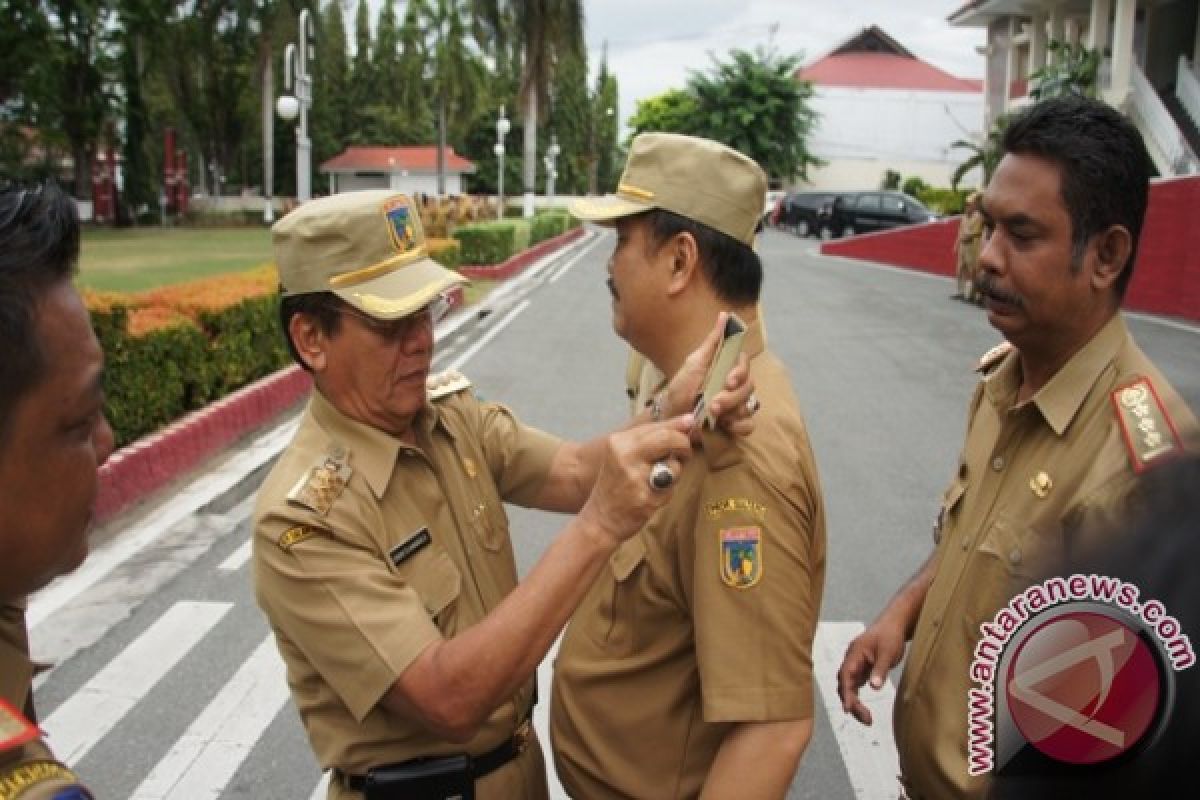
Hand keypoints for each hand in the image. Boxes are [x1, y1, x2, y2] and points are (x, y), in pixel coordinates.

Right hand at [579, 415, 693, 547]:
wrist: (600, 519)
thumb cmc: (616, 485)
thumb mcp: (625, 455)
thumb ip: (653, 438)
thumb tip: (688, 420)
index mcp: (619, 442)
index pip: (658, 426)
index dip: (679, 427)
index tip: (690, 425)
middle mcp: (625, 456)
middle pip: (668, 438)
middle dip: (683, 445)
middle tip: (684, 455)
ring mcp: (635, 478)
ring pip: (674, 465)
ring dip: (675, 473)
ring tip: (657, 481)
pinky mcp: (645, 498)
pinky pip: (670, 488)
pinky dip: (666, 492)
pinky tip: (650, 496)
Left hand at [663, 313, 756, 439]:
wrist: (670, 415)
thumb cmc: (681, 387)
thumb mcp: (694, 362)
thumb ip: (712, 341)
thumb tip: (724, 315)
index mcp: (727, 369)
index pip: (744, 366)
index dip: (740, 372)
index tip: (728, 381)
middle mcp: (735, 387)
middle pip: (749, 388)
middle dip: (731, 397)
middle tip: (713, 405)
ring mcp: (736, 406)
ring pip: (749, 407)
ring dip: (733, 412)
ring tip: (713, 415)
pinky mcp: (734, 425)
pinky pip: (748, 426)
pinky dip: (739, 426)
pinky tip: (725, 426)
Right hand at [836, 616, 907, 725]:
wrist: (894, 625)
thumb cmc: (890, 635)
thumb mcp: (888, 653)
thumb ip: (880, 670)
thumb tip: (874, 687)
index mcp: (854, 654)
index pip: (845, 676)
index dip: (846, 693)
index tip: (849, 708)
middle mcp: (851, 661)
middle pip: (844, 684)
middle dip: (851, 703)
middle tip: (867, 720)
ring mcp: (856, 665)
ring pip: (848, 687)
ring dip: (854, 702)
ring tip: (867, 719)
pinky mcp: (862, 669)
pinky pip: (855, 685)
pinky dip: (857, 697)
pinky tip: (864, 709)